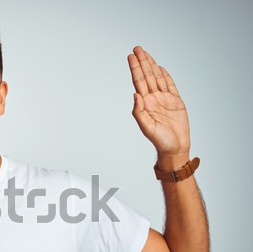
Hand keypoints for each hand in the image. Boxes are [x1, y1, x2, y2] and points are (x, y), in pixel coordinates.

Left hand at [128, 46, 189, 161]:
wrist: (175, 147)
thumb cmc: (160, 140)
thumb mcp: (146, 127)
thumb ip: (139, 112)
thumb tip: (135, 95)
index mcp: (145, 103)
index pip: (138, 82)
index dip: (135, 68)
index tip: (131, 57)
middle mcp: (153, 99)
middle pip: (146, 76)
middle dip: (142, 62)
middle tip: (137, 49)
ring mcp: (164, 99)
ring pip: (157, 78)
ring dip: (151, 65)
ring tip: (146, 53)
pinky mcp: (176, 101)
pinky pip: (170, 85)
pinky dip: (165, 75)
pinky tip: (160, 68)